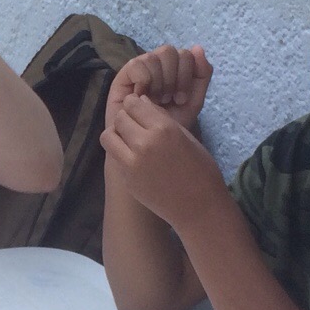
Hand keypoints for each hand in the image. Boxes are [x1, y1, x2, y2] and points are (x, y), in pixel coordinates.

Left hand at [101, 94, 226, 228]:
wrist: (198, 207)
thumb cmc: (201, 170)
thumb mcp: (187, 136)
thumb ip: (162, 118)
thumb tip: (142, 102)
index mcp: (164, 129)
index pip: (134, 103)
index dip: (136, 103)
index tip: (141, 108)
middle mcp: (144, 142)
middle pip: (120, 117)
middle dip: (127, 117)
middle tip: (136, 124)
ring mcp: (131, 162)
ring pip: (108, 136)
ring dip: (117, 133)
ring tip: (129, 139)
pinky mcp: (126, 178)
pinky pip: (113, 156)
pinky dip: (119, 151)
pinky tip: (132, 156)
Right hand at [108, 45, 211, 127]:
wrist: (149, 145)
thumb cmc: (168, 125)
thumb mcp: (193, 101)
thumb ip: (202, 76)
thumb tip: (198, 47)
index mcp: (175, 68)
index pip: (186, 54)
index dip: (186, 75)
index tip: (181, 99)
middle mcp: (158, 64)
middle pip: (169, 51)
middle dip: (172, 78)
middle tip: (168, 100)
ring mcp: (141, 68)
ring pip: (153, 57)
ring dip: (158, 82)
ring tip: (156, 100)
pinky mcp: (124, 76)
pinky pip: (137, 64)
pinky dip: (143, 81)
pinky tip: (141, 97)